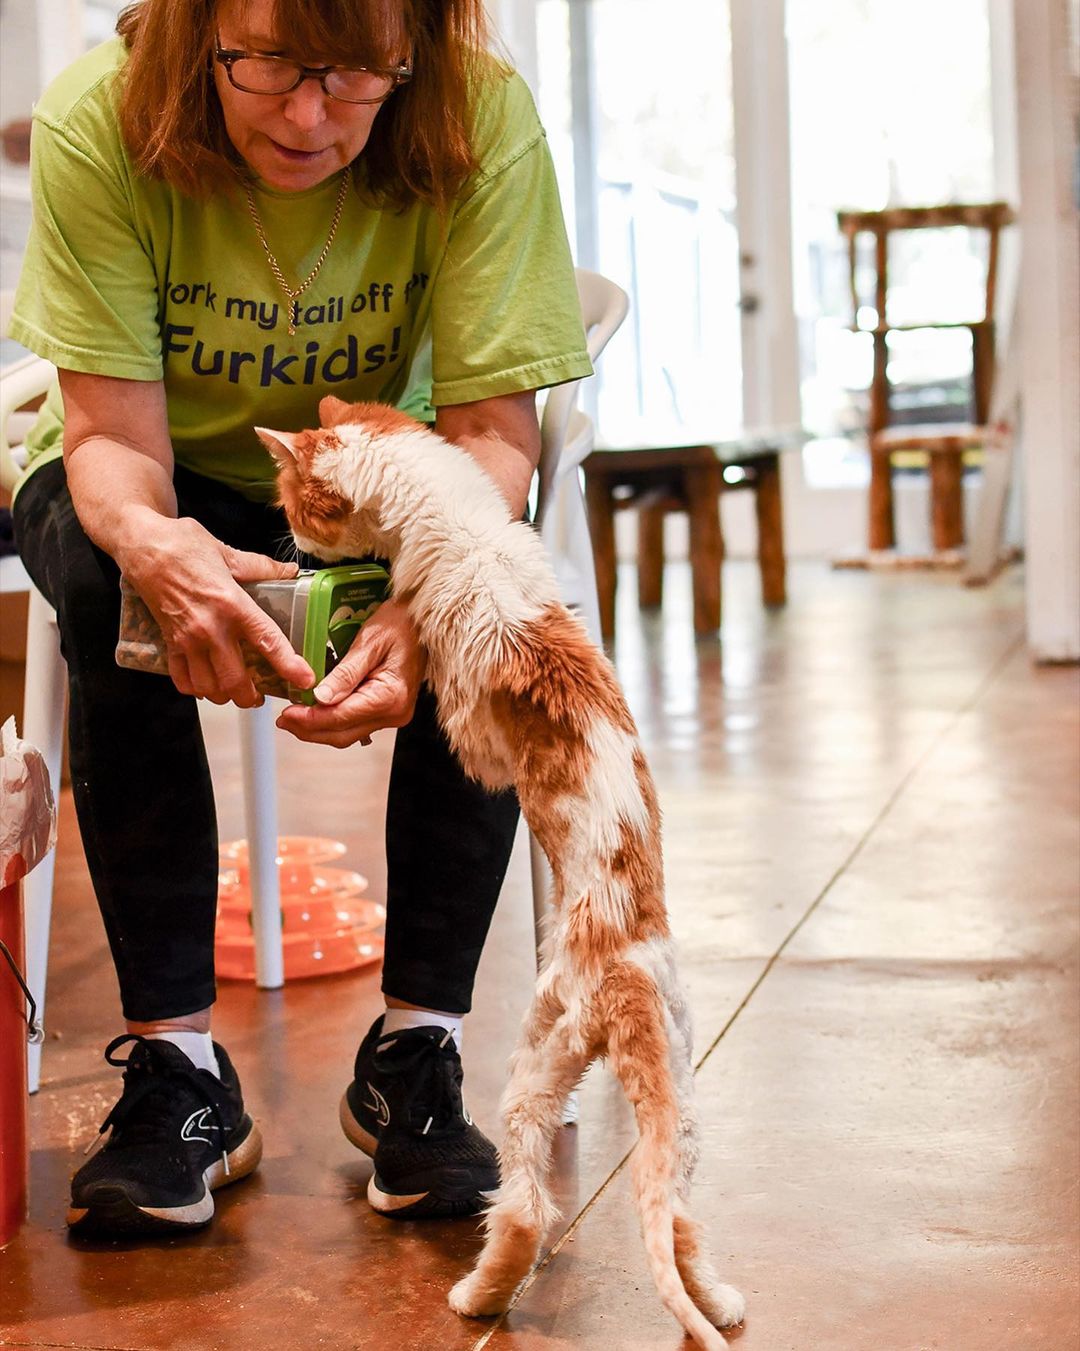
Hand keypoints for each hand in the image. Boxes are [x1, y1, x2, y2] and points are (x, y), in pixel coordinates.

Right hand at [120, 516, 314, 706]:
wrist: (142, 547)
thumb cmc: (184, 546)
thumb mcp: (229, 553)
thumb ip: (262, 567)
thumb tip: (290, 572)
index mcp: (232, 604)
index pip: (267, 641)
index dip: (289, 665)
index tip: (305, 680)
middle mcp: (211, 628)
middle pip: (234, 679)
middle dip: (251, 697)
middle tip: (260, 697)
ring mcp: (187, 639)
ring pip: (208, 686)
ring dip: (223, 695)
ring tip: (233, 693)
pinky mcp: (168, 642)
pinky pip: (182, 679)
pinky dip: (195, 689)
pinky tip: (205, 684)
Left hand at [274, 598, 425, 747]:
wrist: (424, 620)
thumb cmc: (401, 622)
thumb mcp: (370, 641)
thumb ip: (345, 673)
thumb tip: (320, 698)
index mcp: (390, 696)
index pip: (341, 717)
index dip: (310, 719)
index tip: (285, 714)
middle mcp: (394, 713)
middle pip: (343, 734)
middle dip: (309, 730)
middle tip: (282, 720)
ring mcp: (394, 715)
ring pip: (348, 734)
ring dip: (319, 729)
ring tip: (294, 719)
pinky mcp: (390, 711)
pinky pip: (357, 725)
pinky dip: (334, 723)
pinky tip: (317, 713)